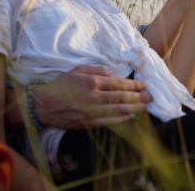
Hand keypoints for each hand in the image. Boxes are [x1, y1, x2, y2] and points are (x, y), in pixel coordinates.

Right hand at [31, 66, 151, 128]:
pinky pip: (110, 121)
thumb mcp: (78, 70)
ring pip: (119, 111)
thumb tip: (114, 76)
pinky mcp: (89, 123)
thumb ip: (98, 70)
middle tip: (150, 96)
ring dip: (135, 108)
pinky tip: (132, 116)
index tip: (143, 85)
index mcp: (91, 82)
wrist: (44, 105)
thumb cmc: (61, 85)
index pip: (118, 84)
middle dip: (139, 97)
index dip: (133, 85)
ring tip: (146, 106)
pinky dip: (123, 119)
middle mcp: (93, 97)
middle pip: (122, 98)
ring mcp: (92, 112)